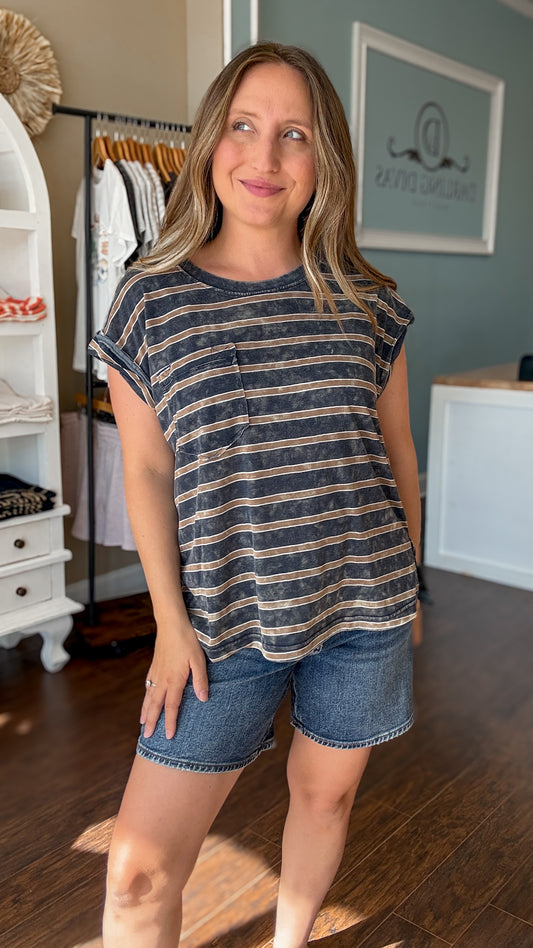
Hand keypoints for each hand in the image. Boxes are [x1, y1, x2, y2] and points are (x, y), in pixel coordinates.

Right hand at [140, 619, 208, 739]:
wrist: (171, 624)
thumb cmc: (187, 640)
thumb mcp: (198, 659)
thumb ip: (200, 680)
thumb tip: (203, 699)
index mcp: (174, 680)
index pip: (171, 706)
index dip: (170, 722)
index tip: (168, 736)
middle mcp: (162, 679)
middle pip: (156, 705)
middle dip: (152, 722)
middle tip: (146, 737)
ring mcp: (156, 672)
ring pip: (149, 696)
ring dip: (146, 711)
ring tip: (142, 723)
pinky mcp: (154, 665)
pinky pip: (148, 685)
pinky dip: (145, 696)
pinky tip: (146, 698)